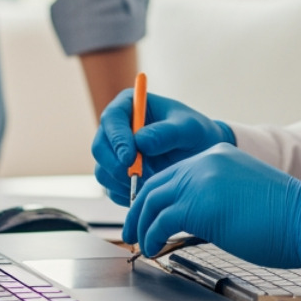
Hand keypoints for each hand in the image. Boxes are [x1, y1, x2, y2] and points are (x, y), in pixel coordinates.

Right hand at [92, 89, 232, 204]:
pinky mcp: (117, 176)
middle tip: (137, 178)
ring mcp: (114, 154)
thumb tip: (140, 141)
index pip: (111, 119)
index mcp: (129, 106)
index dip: (116, 139)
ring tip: (152, 183)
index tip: (130, 158)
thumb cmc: (196, 135)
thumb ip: (167, 133)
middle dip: (115, 166)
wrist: (201, 157)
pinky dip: (126, 194)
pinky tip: (147, 190)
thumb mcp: (189, 129)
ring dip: (123, 182)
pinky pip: (111, 189)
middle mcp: (117, 129)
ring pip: (103, 171)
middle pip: (99, 147)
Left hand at [124, 143, 300, 268]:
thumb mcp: (242, 193)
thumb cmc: (283, 217)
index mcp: (216, 155)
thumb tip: (189, 219)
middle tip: (131, 230)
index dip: (153, 195)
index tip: (145, 214)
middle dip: (138, 210)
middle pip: (155, 184)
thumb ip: (214, 196)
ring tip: (139, 243)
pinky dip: (151, 236)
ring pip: (152, 201)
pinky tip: (153, 248)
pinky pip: (161, 221)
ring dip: (141, 225)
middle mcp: (205, 162)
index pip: (172, 173)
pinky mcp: (199, 205)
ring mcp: (201, 181)